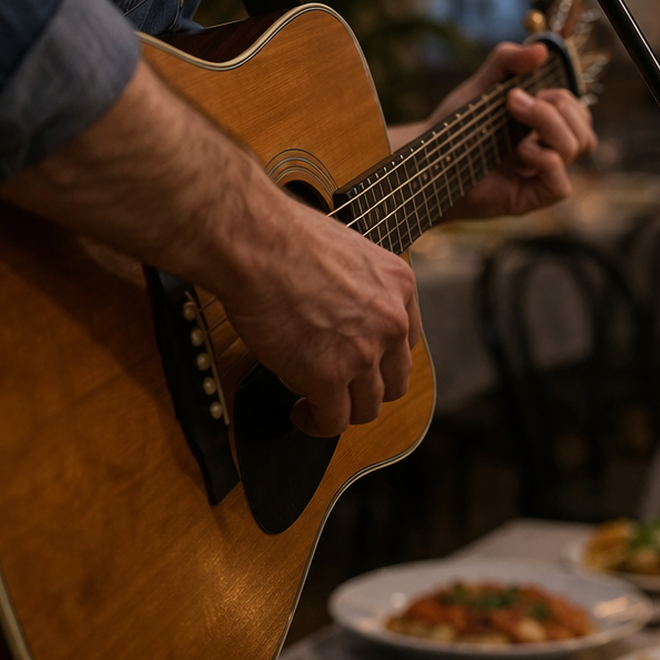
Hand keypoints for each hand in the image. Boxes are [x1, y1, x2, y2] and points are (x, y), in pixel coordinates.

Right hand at [0, 60, 422, 437]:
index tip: (359, 363)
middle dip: (367, 390)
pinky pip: (334, 421)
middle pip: (395, 381)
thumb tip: (345, 312)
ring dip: (342, 411)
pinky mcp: (329, 377)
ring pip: (368, 407)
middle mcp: (391, 321)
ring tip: (315, 405)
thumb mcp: (348, 252)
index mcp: (400, 286)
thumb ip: (360, 287)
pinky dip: (317, 424)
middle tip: (339, 390)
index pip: (407, 340)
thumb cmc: (283, 236)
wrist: (253, 240)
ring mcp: (363, 352)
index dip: (381, 358)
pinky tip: (301, 413)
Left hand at [426, 42, 596, 218]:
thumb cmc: (453, 128)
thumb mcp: (480, 86)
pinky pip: (561, 185)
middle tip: (515, 103)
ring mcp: (539, 177)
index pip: (578, 114)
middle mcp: (546, 153)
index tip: (520, 92)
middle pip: (584, 131)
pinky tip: (520, 151)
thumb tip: (542, 50)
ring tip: (515, 127)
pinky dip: (547, 161)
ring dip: (551, 127)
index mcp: (543, 129)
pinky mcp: (529, 198)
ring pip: (577, 149)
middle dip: (557, 109)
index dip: (562, 99)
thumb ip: (506, 62)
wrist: (424, 161)